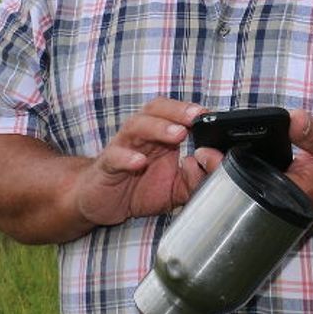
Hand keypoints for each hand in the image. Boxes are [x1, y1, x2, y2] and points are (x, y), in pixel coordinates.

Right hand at [72, 98, 209, 225]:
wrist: (100, 203)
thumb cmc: (137, 189)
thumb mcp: (176, 190)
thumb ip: (197, 179)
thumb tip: (212, 166)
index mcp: (159, 137)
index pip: (175, 113)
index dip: (191, 111)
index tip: (211, 115)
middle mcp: (141, 136)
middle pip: (156, 111)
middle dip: (178, 112)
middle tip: (196, 118)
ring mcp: (122, 148)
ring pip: (137, 127)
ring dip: (158, 128)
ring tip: (177, 134)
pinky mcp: (106, 166)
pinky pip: (115, 157)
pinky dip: (127, 158)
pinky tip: (139, 162)